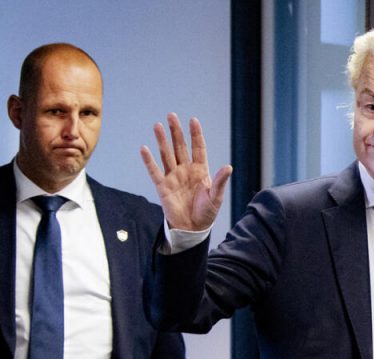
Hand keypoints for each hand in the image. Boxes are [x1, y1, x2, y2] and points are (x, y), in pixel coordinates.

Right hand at [141, 113, 232, 231]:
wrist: (193, 228)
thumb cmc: (207, 213)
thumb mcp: (216, 196)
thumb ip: (221, 181)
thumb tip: (229, 166)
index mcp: (200, 170)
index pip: (198, 148)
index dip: (195, 135)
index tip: (193, 120)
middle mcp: (186, 170)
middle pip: (180, 147)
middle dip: (176, 132)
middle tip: (171, 115)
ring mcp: (173, 177)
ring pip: (167, 155)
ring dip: (162, 141)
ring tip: (157, 125)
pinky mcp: (163, 187)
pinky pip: (155, 171)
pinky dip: (149, 161)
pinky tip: (144, 149)